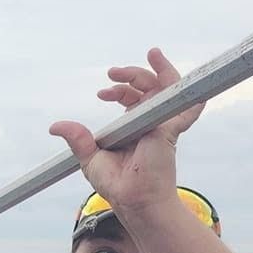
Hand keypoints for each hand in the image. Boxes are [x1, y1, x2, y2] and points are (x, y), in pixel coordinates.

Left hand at [49, 47, 199, 214]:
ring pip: (169, 89)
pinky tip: (197, 84)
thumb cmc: (116, 183)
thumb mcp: (91, 157)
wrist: (130, 199)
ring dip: (161, 70)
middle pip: (149, 87)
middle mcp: (151, 121)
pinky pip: (188, 109)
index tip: (102, 93)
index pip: (131, 98)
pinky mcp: (169, 130)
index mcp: (135, 125)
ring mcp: (162, 124)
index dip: (118, 90)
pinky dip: (193, 96)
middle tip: (112, 72)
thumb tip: (56, 126)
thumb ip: (78, 139)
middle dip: (132, 74)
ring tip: (152, 53)